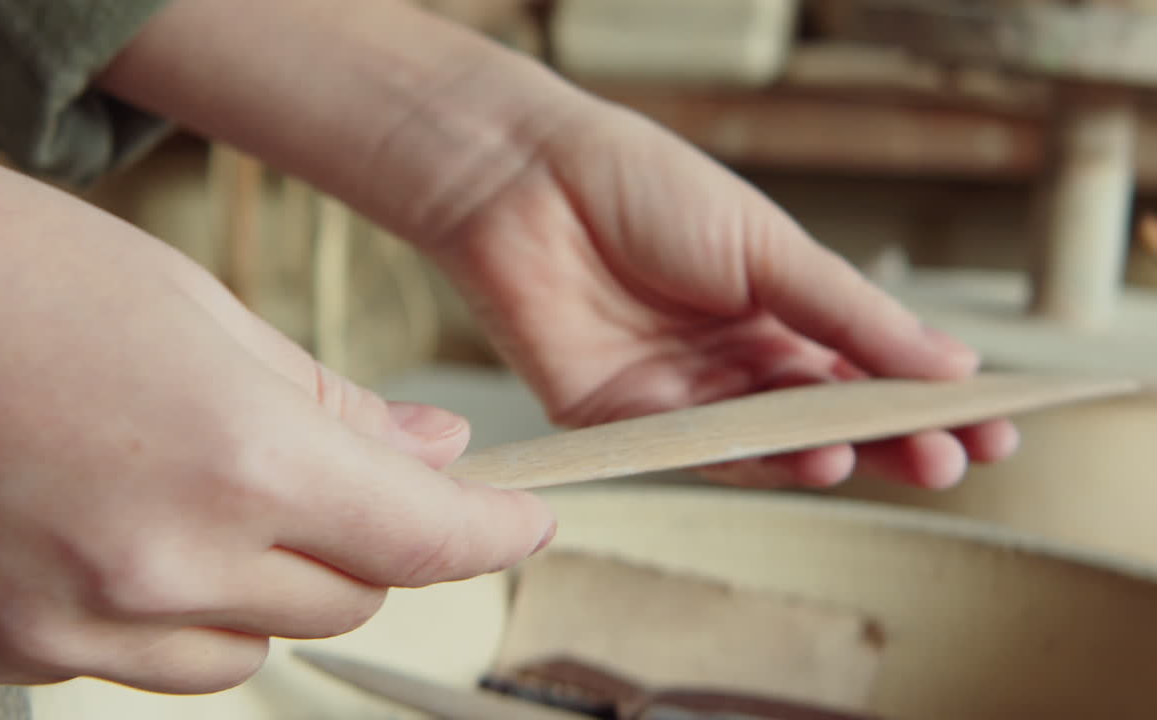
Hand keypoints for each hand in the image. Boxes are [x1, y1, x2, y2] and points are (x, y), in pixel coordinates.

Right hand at [0, 131, 552, 692]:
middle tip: (347, 482)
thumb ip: (331, 405)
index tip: (517, 522)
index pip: (420, 539)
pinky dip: (169, 609)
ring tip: (216, 497)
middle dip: (371, 545)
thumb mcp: (199, 308)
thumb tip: (426, 453)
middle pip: (343, 599)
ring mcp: (73, 621)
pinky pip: (139, 659)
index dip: (490, 533)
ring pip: (244, 651)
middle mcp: (162, 564)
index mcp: (235, 459)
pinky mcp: (1, 645)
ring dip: (269, 587)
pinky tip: (126, 529)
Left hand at [427, 102, 1017, 489]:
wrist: (531, 186)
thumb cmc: (644, 190)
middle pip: (825, 416)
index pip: (864, 365)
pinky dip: (761, 462)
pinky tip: (816, 458)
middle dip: (894, 440)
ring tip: (900, 457)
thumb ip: (850, 311)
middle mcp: (733, 358)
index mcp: (774, 306)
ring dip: (838, 457)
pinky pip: (701, 454)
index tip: (993, 421)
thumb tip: (949, 364)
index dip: (925, 398)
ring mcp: (684, 393)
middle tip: (955, 457)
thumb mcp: (767, 246)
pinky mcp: (627, 421)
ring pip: (772, 446)